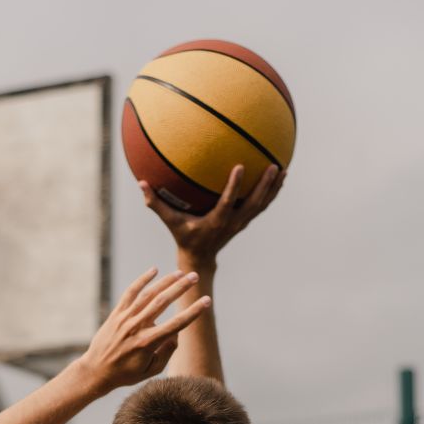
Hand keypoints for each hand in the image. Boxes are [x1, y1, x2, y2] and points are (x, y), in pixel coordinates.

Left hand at [78, 268, 210, 392]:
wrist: (96, 371)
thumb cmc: (127, 373)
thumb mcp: (151, 371)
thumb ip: (167, 352)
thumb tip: (176, 334)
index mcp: (148, 343)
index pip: (176, 324)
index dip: (193, 312)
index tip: (207, 301)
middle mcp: (137, 327)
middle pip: (162, 302)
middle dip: (180, 288)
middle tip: (195, 276)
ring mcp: (125, 318)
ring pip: (148, 294)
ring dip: (165, 281)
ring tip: (180, 273)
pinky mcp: (116, 314)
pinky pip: (130, 293)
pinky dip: (142, 280)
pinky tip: (154, 270)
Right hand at [140, 164, 285, 265]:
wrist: (200, 258)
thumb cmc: (183, 236)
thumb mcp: (170, 221)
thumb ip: (155, 203)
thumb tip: (141, 182)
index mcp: (216, 221)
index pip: (228, 202)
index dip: (235, 186)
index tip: (240, 166)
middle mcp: (233, 222)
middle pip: (254, 203)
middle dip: (265, 186)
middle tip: (274, 166)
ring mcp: (241, 223)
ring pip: (262, 205)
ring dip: (273, 188)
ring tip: (283, 169)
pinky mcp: (245, 221)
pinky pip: (261, 206)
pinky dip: (271, 193)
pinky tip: (279, 178)